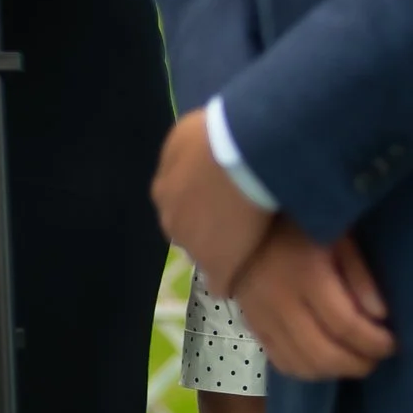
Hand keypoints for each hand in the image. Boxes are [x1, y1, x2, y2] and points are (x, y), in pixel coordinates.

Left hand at [151, 107, 274, 296]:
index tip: (223, 198)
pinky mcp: (217, 266)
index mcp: (163, 189)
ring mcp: (193, 246)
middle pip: (188, 229)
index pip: (178, 203)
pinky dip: (231, 278)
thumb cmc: (218, 137)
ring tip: (249, 246)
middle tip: (239, 220)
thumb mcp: (190, 132)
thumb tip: (192, 157)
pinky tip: (244, 277)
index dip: (202, 201)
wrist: (244, 158)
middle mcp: (170, 219)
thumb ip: (185, 152)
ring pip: (205, 254)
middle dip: (208, 227)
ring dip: (223, 251)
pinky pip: (221, 280)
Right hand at [236, 225, 395, 383]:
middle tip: (377, 358)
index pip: (345, 325)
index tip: (393, 343)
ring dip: (335, 372)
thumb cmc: (299, 226)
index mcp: (308, 277)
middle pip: (324, 354)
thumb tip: (381, 316)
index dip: (374, 342)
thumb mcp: (338, 237)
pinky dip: (308, 371)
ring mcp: (264, 320)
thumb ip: (360, 275)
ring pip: (302, 366)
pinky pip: (281, 363)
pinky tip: (325, 363)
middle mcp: (283, 304)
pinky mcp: (253, 328)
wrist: (241, 226)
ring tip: (355, 361)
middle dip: (358, 364)